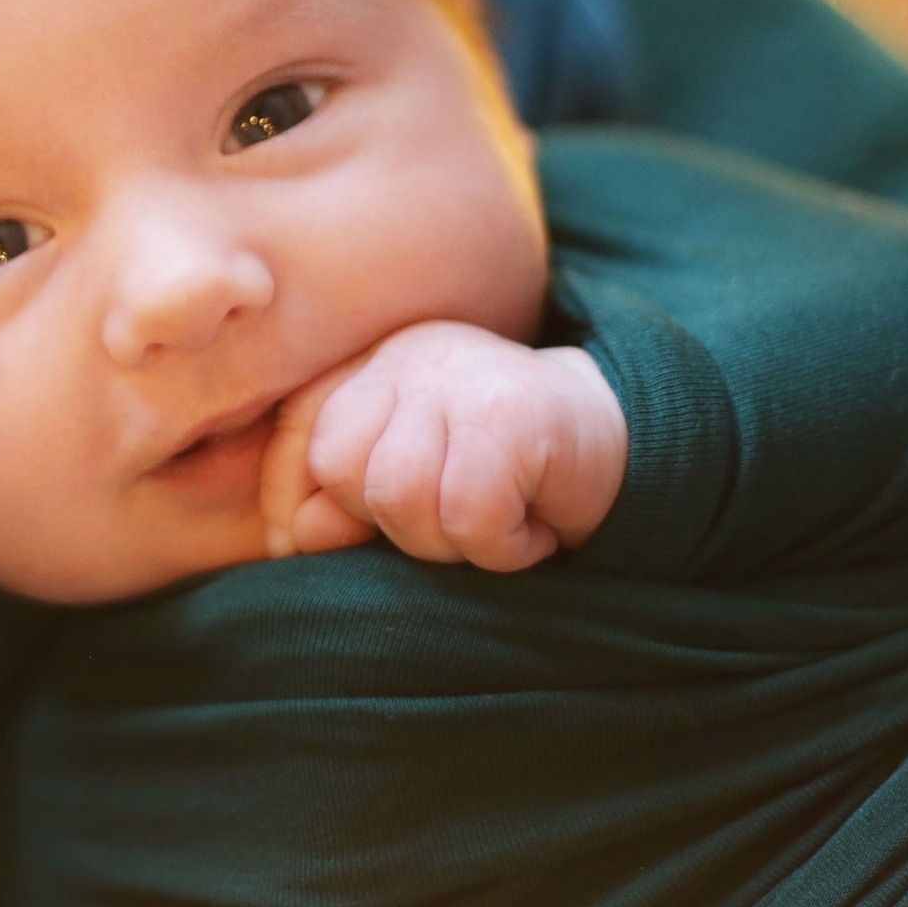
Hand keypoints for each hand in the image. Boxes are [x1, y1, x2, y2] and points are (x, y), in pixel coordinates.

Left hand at [260, 322, 626, 572]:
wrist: (618, 444)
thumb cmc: (502, 475)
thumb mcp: (411, 485)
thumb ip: (342, 503)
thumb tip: (292, 535)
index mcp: (371, 368)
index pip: (297, 434)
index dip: (289, 501)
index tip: (303, 543)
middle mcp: (409, 359)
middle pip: (341, 467)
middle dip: (390, 523)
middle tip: (451, 519)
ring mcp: (460, 379)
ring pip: (400, 495)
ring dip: (448, 540)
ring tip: (490, 523)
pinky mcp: (511, 416)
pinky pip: (469, 515)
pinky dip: (501, 547)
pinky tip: (530, 526)